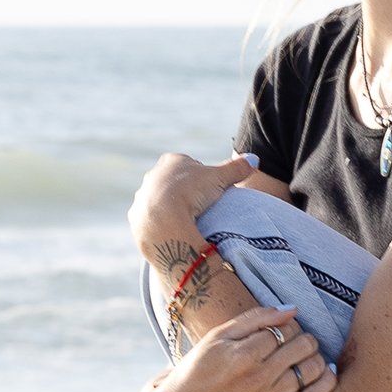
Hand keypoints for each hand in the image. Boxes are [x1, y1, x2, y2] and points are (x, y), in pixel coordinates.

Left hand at [130, 149, 268, 258]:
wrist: (163, 217)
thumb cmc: (191, 191)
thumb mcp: (219, 179)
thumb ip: (236, 169)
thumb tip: (255, 160)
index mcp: (171, 162)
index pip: (190, 165)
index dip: (202, 178)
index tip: (210, 191)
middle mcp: (153, 176)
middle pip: (173, 183)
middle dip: (185, 193)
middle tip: (201, 208)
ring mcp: (143, 196)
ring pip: (160, 201)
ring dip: (171, 210)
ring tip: (188, 222)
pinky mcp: (136, 217)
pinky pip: (151, 220)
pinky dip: (162, 224)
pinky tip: (173, 232)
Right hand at [152, 311, 335, 391]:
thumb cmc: (199, 370)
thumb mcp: (218, 336)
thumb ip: (255, 319)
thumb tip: (292, 309)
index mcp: (243, 354)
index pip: (285, 329)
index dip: (288, 325)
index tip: (283, 329)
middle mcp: (258, 377)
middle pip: (302, 345)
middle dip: (304, 337)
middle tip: (296, 340)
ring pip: (312, 368)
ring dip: (315, 355)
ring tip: (305, 355)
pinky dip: (326, 381)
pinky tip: (325, 371)